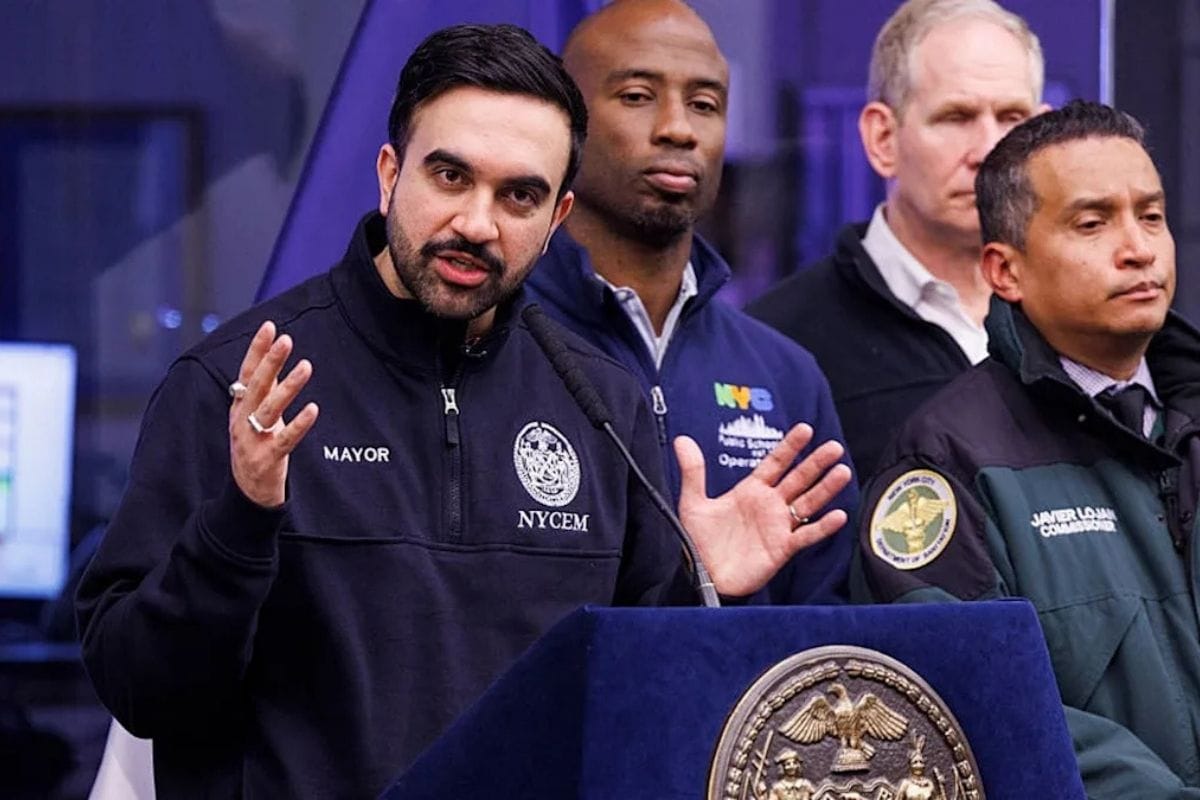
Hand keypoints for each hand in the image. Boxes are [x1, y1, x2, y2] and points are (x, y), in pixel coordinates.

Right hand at [228, 321, 318, 507]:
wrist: (247, 493)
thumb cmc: (254, 447)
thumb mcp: (253, 415)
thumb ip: (263, 389)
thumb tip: (274, 358)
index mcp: (239, 407)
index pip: (247, 373)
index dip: (257, 350)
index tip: (269, 327)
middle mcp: (242, 420)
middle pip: (257, 386)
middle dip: (271, 361)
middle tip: (286, 339)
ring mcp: (253, 440)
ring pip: (270, 409)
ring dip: (288, 387)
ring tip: (306, 366)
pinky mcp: (267, 459)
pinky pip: (285, 439)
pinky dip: (299, 424)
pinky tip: (313, 409)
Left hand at [675, 423, 850, 596]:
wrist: (703, 575)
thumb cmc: (699, 541)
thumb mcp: (693, 503)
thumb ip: (693, 471)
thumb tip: (682, 441)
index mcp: (751, 491)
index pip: (775, 463)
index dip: (790, 447)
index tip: (805, 429)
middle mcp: (769, 505)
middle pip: (798, 479)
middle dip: (816, 463)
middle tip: (834, 447)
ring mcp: (778, 526)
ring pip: (808, 503)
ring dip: (825, 489)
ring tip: (842, 472)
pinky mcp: (782, 548)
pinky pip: (806, 535)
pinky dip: (822, 527)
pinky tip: (838, 515)